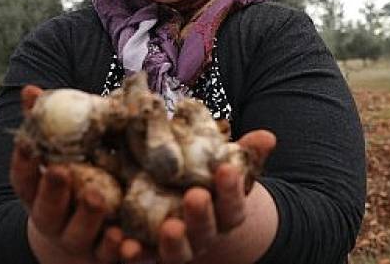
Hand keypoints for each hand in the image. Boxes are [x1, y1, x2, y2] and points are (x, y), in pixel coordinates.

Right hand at [11, 85, 123, 263]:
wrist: (86, 236)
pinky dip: (114, 247)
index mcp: (38, 193)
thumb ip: (50, 123)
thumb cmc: (75, 179)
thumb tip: (30, 89)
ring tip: (97, 196)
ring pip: (78, 234)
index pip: (22, 179)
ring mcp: (77, 240)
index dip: (22, 163)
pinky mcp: (103, 256)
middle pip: (46, 209)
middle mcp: (52, 220)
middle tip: (61, 171)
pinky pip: (108, 255)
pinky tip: (123, 236)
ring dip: (86, 216)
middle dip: (52, 190)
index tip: (26, 143)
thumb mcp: (64, 152)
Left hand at [118, 130, 276, 263]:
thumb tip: (267, 137)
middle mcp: (204, 235)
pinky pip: (144, 258)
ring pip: (178, 252)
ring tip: (168, 227)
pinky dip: (134, 253)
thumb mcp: (224, 166)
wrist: (185, 207)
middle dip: (201, 215)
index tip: (227, 168)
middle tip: (196, 196)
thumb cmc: (207, 181)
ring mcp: (178, 248)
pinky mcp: (150, 254)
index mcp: (226, 213)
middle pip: (206, 230)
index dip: (231, 189)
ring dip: (173, 242)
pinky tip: (122, 241)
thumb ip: (245, 154)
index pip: (233, 204)